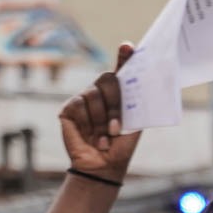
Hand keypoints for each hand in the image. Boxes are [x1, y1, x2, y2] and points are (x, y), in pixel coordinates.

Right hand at [58, 42, 139, 181]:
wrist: (103, 165)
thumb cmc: (120, 146)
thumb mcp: (133, 124)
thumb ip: (134, 103)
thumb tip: (144, 83)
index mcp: (119, 94)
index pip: (121, 70)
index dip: (124, 57)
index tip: (127, 47)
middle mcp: (101, 92)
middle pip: (108, 79)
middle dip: (115, 104)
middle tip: (116, 128)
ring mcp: (84, 98)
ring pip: (93, 95)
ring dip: (101, 121)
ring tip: (104, 139)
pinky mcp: (69, 108)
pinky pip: (79, 105)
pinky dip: (87, 123)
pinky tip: (90, 137)